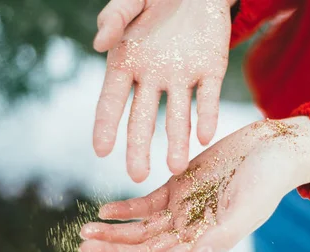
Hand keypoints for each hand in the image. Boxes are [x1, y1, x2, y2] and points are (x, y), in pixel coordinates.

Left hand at [79, 116, 309, 251]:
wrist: (273, 148)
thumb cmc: (268, 179)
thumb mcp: (248, 208)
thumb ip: (222, 234)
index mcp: (207, 243)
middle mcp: (191, 231)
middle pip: (145, 250)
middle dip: (114, 251)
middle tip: (83, 248)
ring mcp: (183, 210)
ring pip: (140, 229)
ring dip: (114, 232)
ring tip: (84, 233)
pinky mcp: (179, 187)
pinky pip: (146, 203)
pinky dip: (125, 208)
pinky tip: (104, 211)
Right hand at [92, 0, 232, 181]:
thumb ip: (113, 18)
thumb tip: (98, 45)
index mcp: (127, 63)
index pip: (112, 101)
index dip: (106, 125)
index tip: (101, 150)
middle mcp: (153, 78)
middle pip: (143, 118)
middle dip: (139, 147)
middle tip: (137, 175)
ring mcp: (183, 78)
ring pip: (178, 115)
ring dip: (178, 141)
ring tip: (177, 168)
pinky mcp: (211, 71)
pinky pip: (208, 97)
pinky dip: (206, 116)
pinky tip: (204, 136)